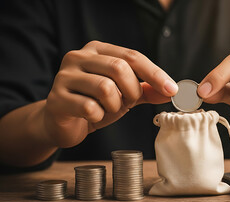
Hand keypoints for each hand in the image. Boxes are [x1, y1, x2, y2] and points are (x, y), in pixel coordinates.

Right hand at [45, 40, 177, 147]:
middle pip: (119, 68)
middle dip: (132, 90)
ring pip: (105, 88)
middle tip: (128, 102)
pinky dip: (98, 116)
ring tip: (107, 108)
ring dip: (114, 105)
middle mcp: (79, 57)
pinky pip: (90, 108)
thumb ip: (146, 90)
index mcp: (97, 50)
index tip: (172, 90)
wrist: (62, 123)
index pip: (132, 56)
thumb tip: (172, 91)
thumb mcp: (124, 95)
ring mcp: (64, 76)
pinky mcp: (57, 99)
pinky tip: (92, 116)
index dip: (155, 73)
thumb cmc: (95, 103)